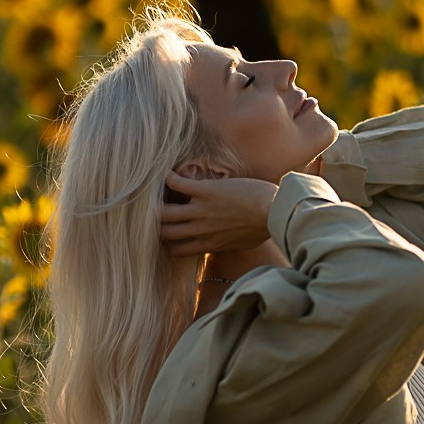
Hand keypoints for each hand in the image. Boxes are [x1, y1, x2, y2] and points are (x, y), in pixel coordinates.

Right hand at [160, 171, 276, 258]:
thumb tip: (224, 242)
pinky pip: (179, 184)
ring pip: (166, 212)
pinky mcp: (206, 191)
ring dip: (156, 203)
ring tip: (151, 194)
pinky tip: (166, 173)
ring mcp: (201, 211)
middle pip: (165, 233)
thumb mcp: (242, 243)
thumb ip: (226, 243)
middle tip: (151, 215)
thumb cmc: (264, 228)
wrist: (273, 212)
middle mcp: (200, 230)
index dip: (169, 243)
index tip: (167, 235)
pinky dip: (169, 178)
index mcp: (209, 244)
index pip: (178, 250)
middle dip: (156, 225)